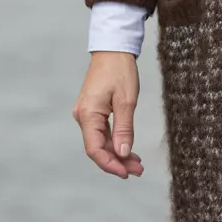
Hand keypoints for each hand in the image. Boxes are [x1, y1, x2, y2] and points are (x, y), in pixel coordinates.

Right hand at [72, 52, 143, 178]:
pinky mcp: (93, 110)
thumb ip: (124, 128)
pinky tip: (128, 149)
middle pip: (98, 148)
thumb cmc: (120, 70)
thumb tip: (123, 153)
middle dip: (118, 161)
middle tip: (139, 170)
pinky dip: (115, 141)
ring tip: (137, 164)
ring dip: (118, 153)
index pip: (95, 149)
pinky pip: (102, 132)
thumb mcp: (127, 100)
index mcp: (88, 114)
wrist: (113, 48)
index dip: (110, 164)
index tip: (127, 174)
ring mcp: (87, 113)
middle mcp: (83, 116)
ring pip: (101, 141)